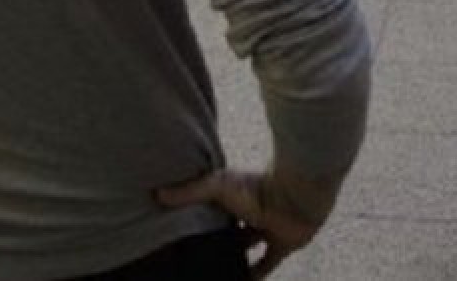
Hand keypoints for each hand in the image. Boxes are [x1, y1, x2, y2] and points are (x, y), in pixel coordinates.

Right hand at [156, 168, 332, 277]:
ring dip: (236, 259)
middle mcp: (253, 210)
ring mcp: (268, 228)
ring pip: (248, 247)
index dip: (202, 218)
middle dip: (219, 240)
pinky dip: (256, 275)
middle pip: (232, 228)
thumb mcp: (217, 187)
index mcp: (237, 193)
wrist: (299, 194)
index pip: (216, 207)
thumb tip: (157, 194)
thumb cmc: (258, 185)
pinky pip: (268, 264)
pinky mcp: (283, 244)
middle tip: (197, 257)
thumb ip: (189, 192)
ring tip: (213, 272)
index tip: (183, 231)